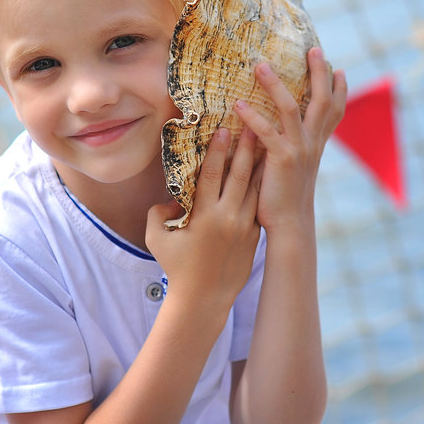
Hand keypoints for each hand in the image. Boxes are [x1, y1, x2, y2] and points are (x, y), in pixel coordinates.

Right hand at [145, 126, 261, 314]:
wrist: (205, 299)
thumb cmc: (177, 267)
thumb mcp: (157, 239)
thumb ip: (159, 212)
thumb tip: (171, 197)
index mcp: (203, 216)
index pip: (212, 174)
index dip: (218, 150)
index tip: (223, 129)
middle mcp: (227, 218)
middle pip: (239, 175)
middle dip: (246, 148)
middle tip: (252, 124)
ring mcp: (244, 227)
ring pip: (255, 188)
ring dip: (259, 164)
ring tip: (265, 141)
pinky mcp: (254, 235)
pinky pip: (259, 205)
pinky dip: (262, 187)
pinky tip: (266, 173)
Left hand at [234, 47, 346, 231]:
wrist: (289, 224)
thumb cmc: (285, 196)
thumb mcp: (294, 166)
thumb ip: (289, 145)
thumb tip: (275, 130)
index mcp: (317, 144)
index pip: (334, 111)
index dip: (340, 89)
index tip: (338, 68)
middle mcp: (313, 143)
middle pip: (322, 100)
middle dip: (318, 73)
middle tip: (313, 48)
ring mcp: (299, 150)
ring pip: (291, 108)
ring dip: (275, 84)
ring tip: (260, 65)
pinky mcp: (282, 160)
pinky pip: (266, 133)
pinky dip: (252, 117)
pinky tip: (238, 105)